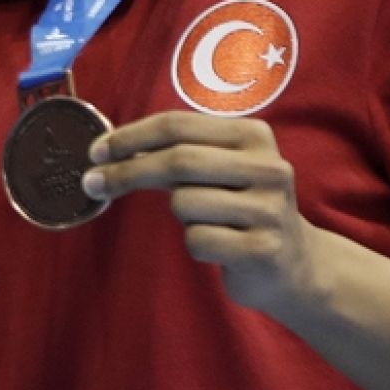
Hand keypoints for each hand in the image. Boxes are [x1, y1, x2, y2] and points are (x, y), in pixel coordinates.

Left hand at [81, 111, 322, 311]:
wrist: (296, 265)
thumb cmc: (240, 208)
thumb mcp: (220, 169)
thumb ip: (177, 153)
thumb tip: (108, 151)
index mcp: (253, 136)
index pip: (177, 125)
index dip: (131, 137)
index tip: (97, 151)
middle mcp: (267, 166)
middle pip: (177, 161)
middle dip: (127, 172)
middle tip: (92, 183)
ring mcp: (269, 209)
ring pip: (184, 203)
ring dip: (179, 215)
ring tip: (207, 221)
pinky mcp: (263, 249)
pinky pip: (198, 240)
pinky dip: (196, 245)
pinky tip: (220, 246)